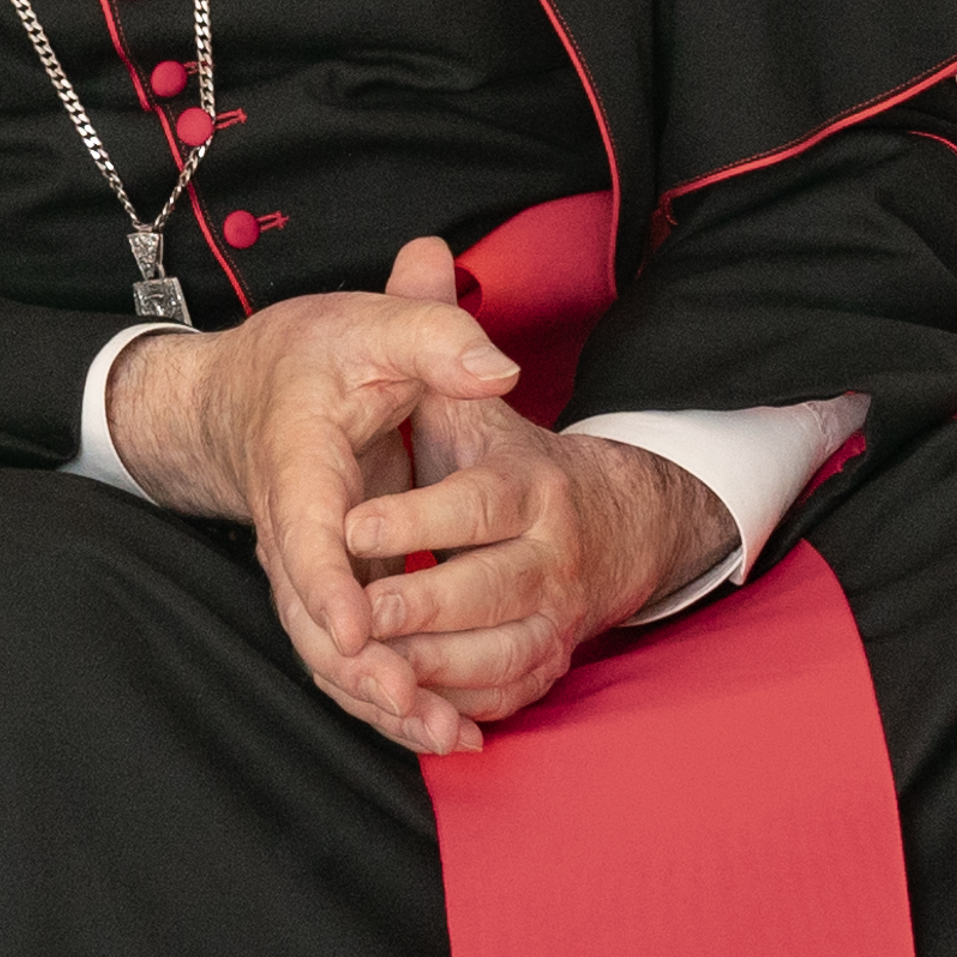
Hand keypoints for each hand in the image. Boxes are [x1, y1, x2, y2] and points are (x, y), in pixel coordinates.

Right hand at [100, 241, 525, 756]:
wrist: (246, 391)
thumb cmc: (313, 356)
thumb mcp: (372, 324)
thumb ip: (432, 333)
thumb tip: (497, 367)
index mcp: (299, 462)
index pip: (304, 532)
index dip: (328, 584)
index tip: (363, 628)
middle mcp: (291, 530)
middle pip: (311, 615)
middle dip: (360, 668)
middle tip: (416, 703)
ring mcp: (305, 569)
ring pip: (328, 648)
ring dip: (380, 698)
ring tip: (444, 735)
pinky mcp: (329, 591)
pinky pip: (349, 655)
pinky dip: (388, 697)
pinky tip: (443, 731)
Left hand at [339, 263, 724, 738]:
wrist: (609, 524)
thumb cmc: (512, 459)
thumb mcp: (471, 397)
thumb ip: (434, 328)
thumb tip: (424, 250)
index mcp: (533, 485)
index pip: (474, 506)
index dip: (412, 521)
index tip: (350, 529)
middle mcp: (554, 556)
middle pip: (488, 593)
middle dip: (415, 611)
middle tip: (347, 619)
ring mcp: (558, 616)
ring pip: (499, 655)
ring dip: (432, 669)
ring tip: (365, 669)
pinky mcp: (549, 660)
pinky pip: (507, 693)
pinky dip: (460, 706)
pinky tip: (405, 704)